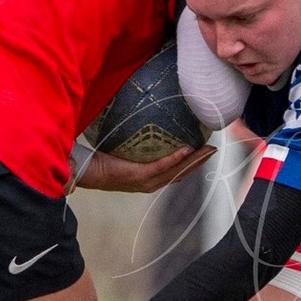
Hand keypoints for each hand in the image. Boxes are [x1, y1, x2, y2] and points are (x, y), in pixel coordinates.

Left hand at [74, 145, 212, 193]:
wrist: (87, 170)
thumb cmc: (101, 157)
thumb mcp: (123, 148)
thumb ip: (135, 139)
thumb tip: (143, 118)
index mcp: (149, 178)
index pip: (176, 171)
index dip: (192, 162)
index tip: (205, 150)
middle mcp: (150, 183)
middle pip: (182, 173)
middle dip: (200, 162)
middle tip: (214, 149)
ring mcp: (146, 182)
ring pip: (177, 172)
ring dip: (194, 162)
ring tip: (207, 150)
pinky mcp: (139, 177)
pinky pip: (161, 167)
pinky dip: (175, 159)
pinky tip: (186, 149)